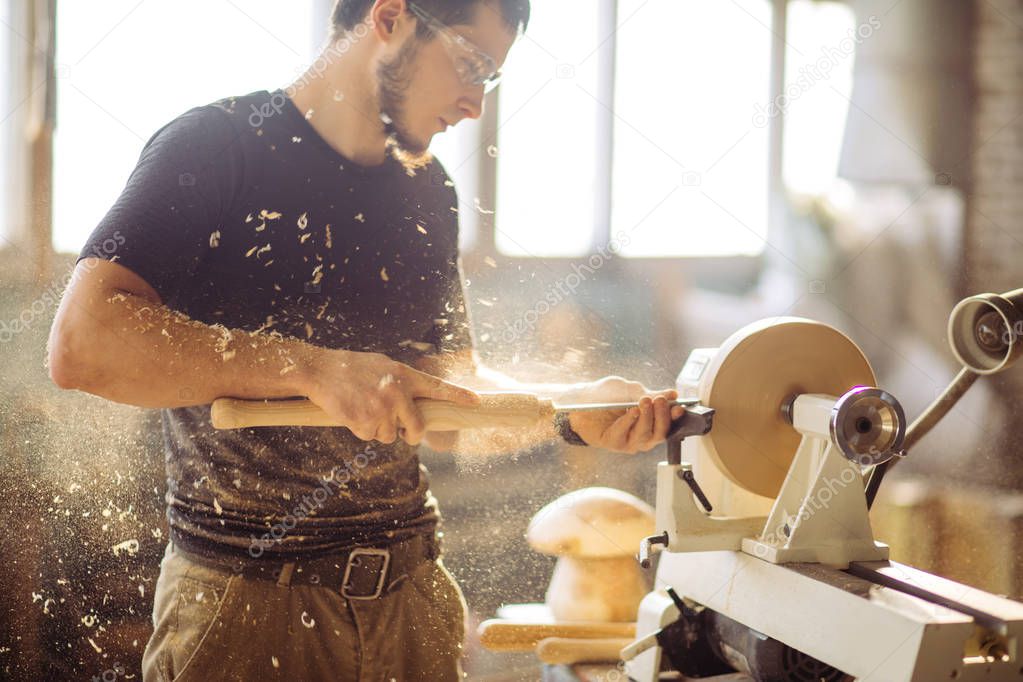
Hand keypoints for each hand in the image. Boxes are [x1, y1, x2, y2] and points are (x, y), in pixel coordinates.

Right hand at [298, 348, 478, 444]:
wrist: (320, 370)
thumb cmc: (352, 367)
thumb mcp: (383, 366)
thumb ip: (402, 382)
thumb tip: (415, 401)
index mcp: (404, 375)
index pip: (437, 387)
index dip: (458, 395)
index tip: (476, 401)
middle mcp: (397, 392)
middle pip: (416, 427)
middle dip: (411, 434)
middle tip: (405, 433)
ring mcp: (382, 408)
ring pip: (389, 435)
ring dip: (378, 429)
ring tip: (363, 408)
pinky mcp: (364, 422)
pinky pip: (369, 437)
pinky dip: (361, 430)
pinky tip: (351, 413)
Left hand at [562, 376, 684, 453]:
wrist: (580, 400)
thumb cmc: (607, 395)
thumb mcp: (630, 389)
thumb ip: (651, 394)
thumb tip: (673, 395)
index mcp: (651, 421)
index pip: (669, 422)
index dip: (675, 416)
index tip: (678, 406)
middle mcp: (643, 434)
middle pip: (660, 432)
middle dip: (662, 416)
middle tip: (659, 400)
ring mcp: (629, 441)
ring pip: (645, 435)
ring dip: (646, 418)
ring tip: (644, 402)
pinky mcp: (614, 443)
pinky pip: (624, 435)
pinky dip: (629, 422)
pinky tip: (631, 411)